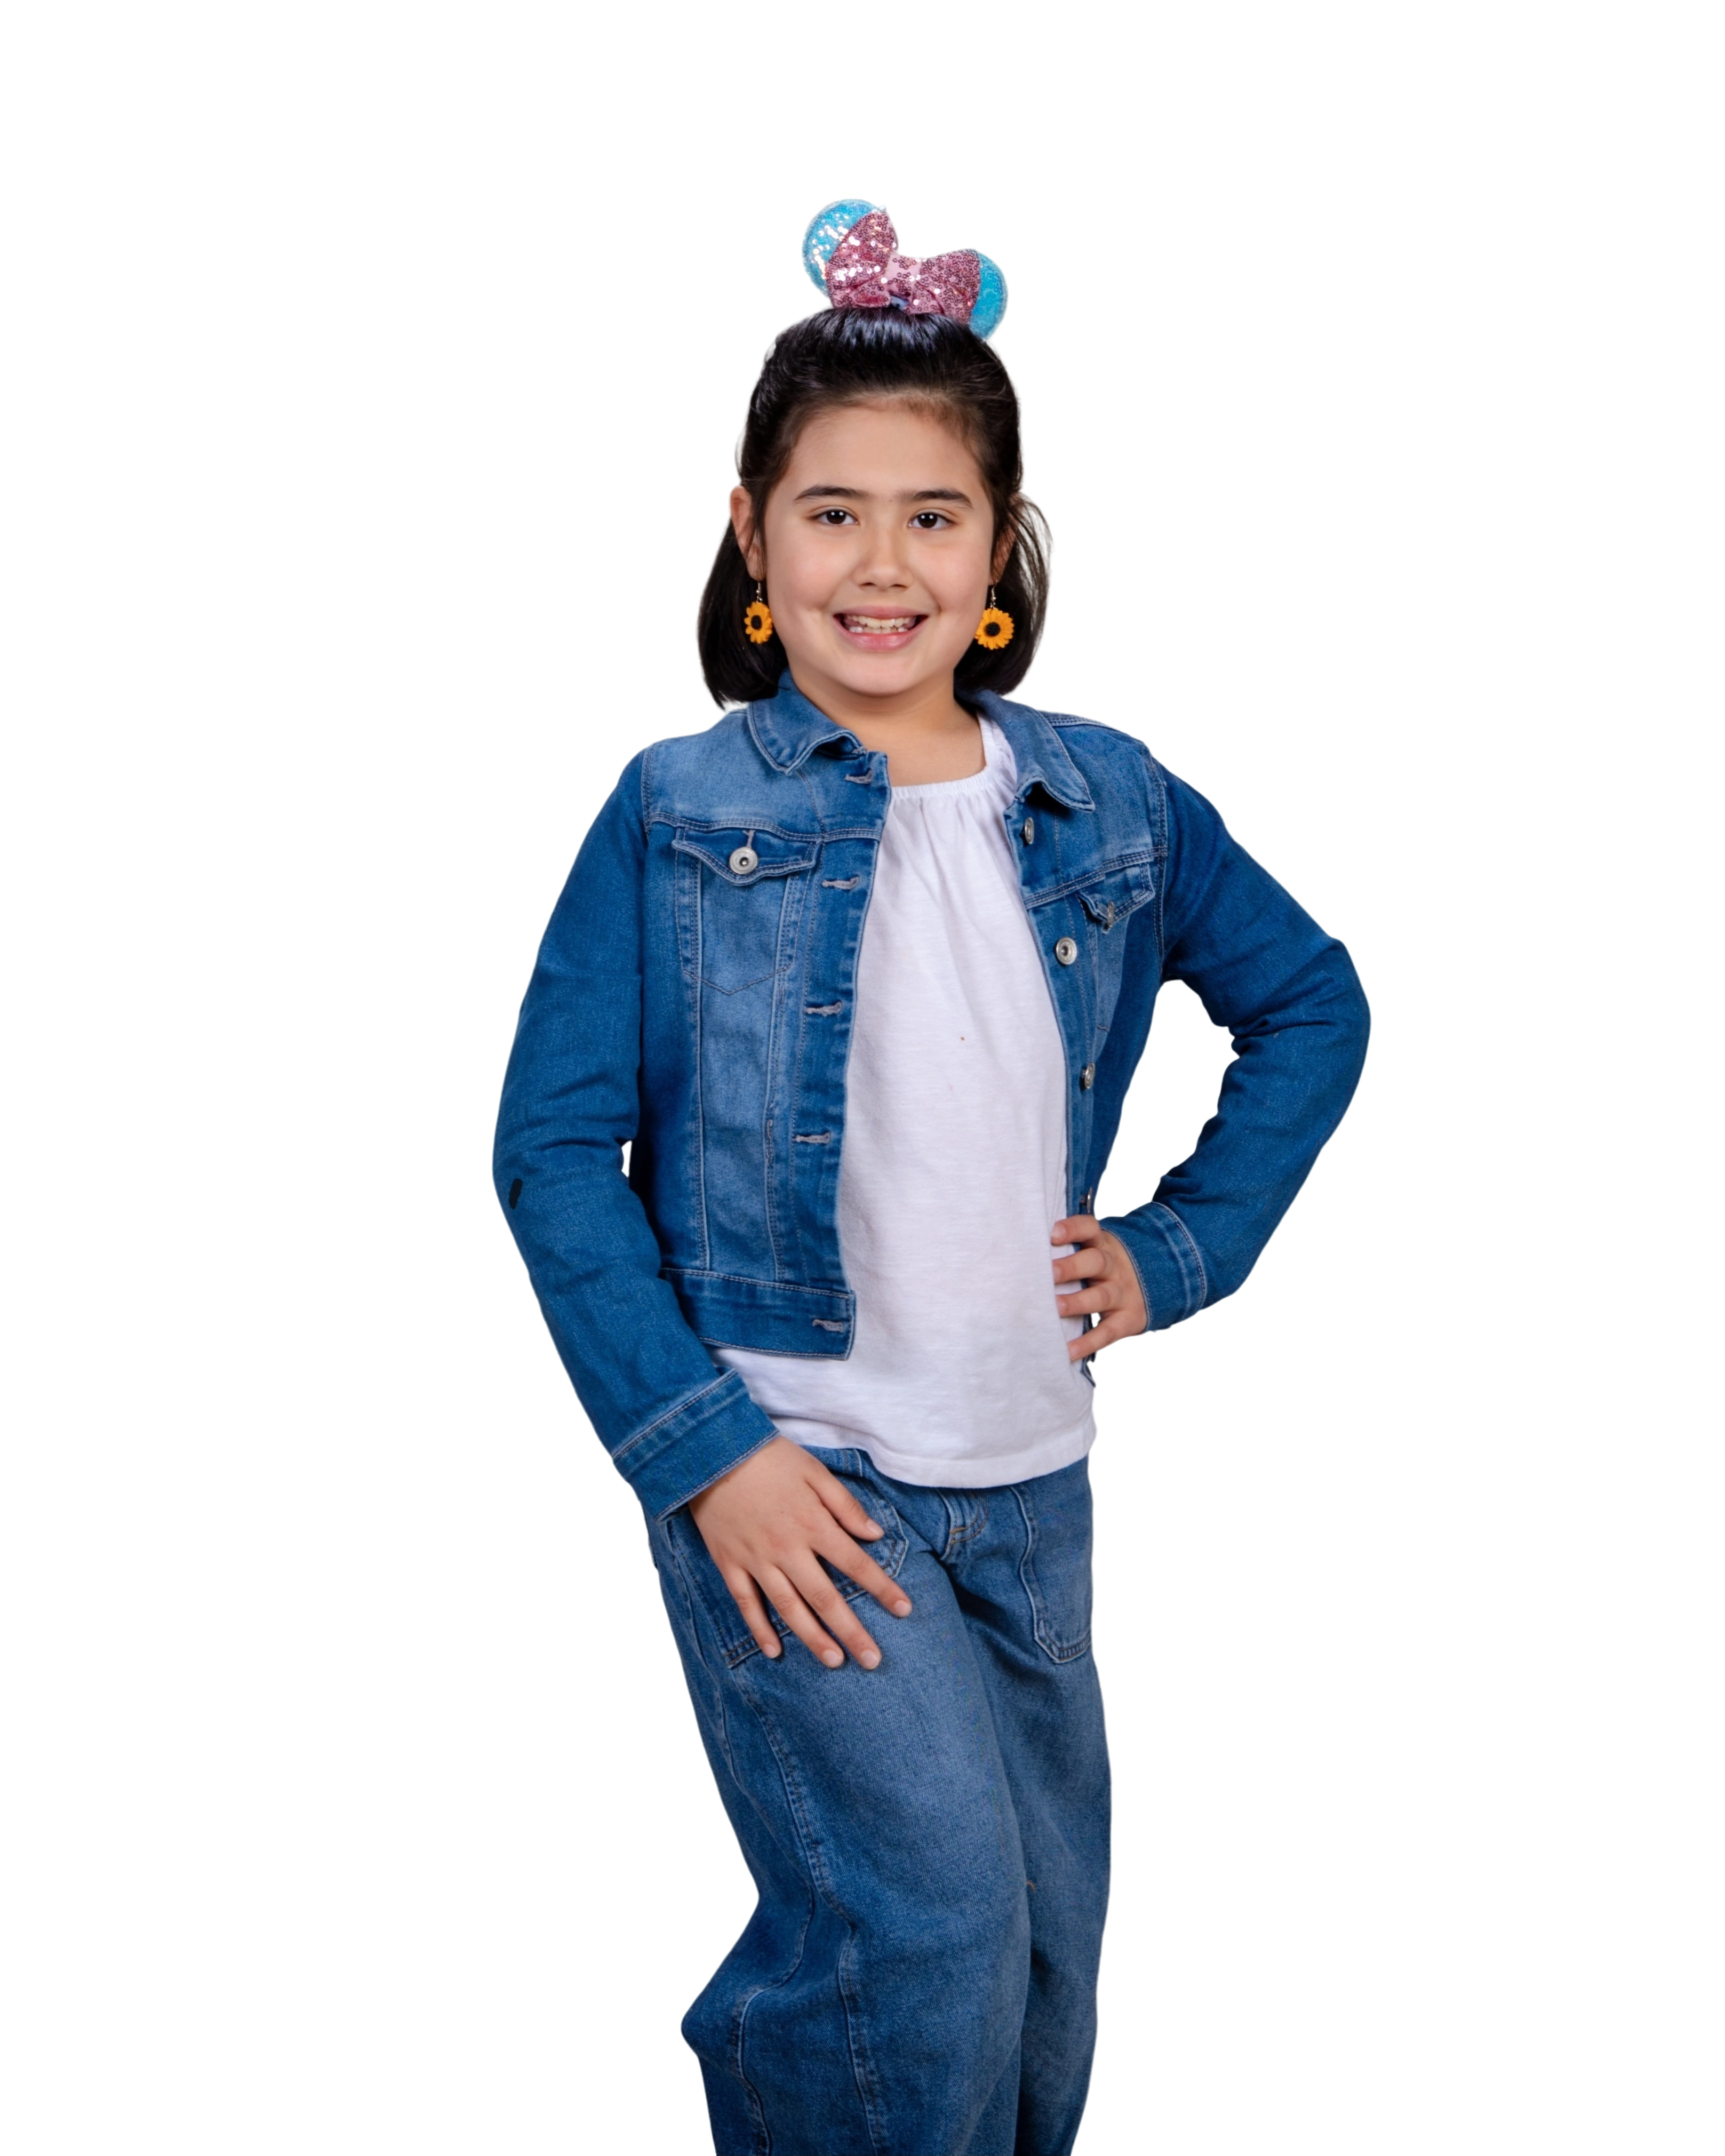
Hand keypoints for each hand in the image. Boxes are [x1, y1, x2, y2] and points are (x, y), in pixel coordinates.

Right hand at [685, 1436, 913, 1668]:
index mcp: (812, 1524)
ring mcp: (756, 1560)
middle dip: (851, 1631)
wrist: (713, 1452)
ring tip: (834, 1662)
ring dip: (812, 1638)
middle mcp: (787, 1549)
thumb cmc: (769, 1458)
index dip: (882, 1588)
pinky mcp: (729, 1563)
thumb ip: (845, 1505)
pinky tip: (774, 1652)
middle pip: (825, 1597)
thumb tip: (875, 1534)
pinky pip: (745, 1603)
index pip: (855, 1564)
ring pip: (788, 1608)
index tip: (904, 1610)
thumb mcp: (815, 1471)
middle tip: (873, 1660)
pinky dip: (759, 1629)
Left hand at [1051, 1214, 1148, 1359]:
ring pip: (1101, 1296)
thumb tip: (1020, 1251)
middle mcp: (1113, 1266)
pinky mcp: (1128, 1319)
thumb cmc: (1102, 1267)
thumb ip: (1066, 1250)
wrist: (1156, 1283)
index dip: (1073, 1229)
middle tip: (1048, 1274)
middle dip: (1071, 1267)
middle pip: (1095, 1262)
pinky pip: (1108, 1331)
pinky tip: (1068, 1351)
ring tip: (1055, 1308)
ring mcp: (1123, 1293)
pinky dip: (1088, 1342)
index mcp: (1101, 1244)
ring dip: (1077, 1302)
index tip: (1052, 1234)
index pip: (1089, 1228)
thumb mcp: (1093, 1250)